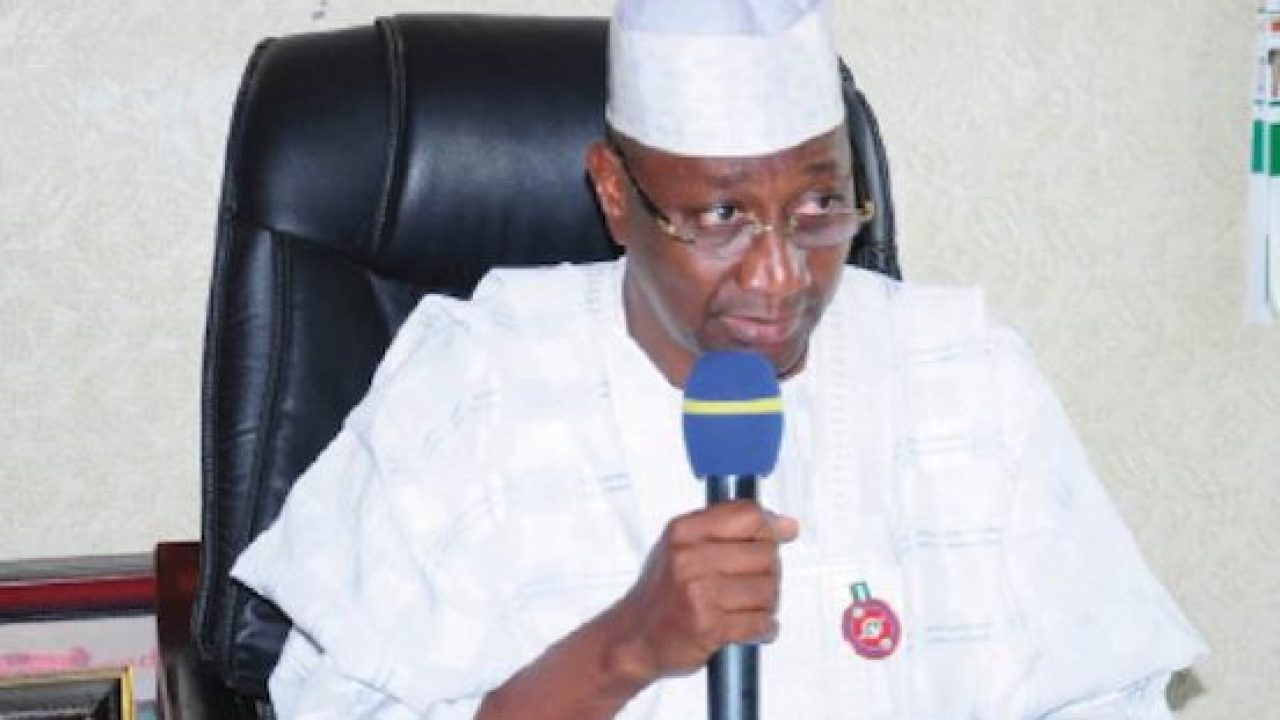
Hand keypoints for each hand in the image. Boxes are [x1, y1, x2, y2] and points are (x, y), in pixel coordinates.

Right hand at [602, 500, 798, 685]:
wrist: (633, 637)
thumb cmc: (663, 593)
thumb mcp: (683, 545)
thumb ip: (732, 529)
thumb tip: (787, 526)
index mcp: (684, 531)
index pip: (748, 514)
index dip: (770, 528)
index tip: (777, 538)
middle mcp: (689, 558)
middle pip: (765, 553)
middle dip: (770, 572)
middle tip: (756, 583)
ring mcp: (698, 592)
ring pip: (767, 590)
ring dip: (767, 603)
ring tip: (750, 607)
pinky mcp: (708, 626)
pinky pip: (759, 622)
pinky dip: (763, 627)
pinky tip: (752, 626)